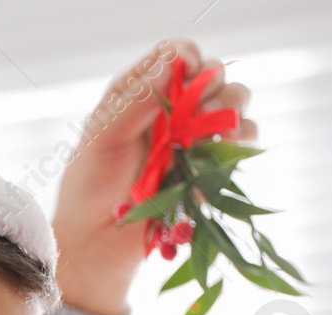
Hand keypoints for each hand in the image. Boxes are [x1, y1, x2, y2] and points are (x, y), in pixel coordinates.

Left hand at [51, 38, 257, 314]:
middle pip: (212, 73)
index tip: (187, 67)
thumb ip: (135, 101)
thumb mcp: (102, 138)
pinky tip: (220, 149)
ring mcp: (194, 137)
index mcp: (140, 94)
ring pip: (235, 102)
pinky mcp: (210, 167)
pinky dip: (240, 140)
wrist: (97, 242)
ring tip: (209, 130)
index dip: (186, 55)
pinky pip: (242, 142)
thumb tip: (172, 62)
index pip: (175, 55)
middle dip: (212, 82)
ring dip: (230, 108)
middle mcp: (172, 110)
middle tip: (198, 105)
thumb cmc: (89, 188)